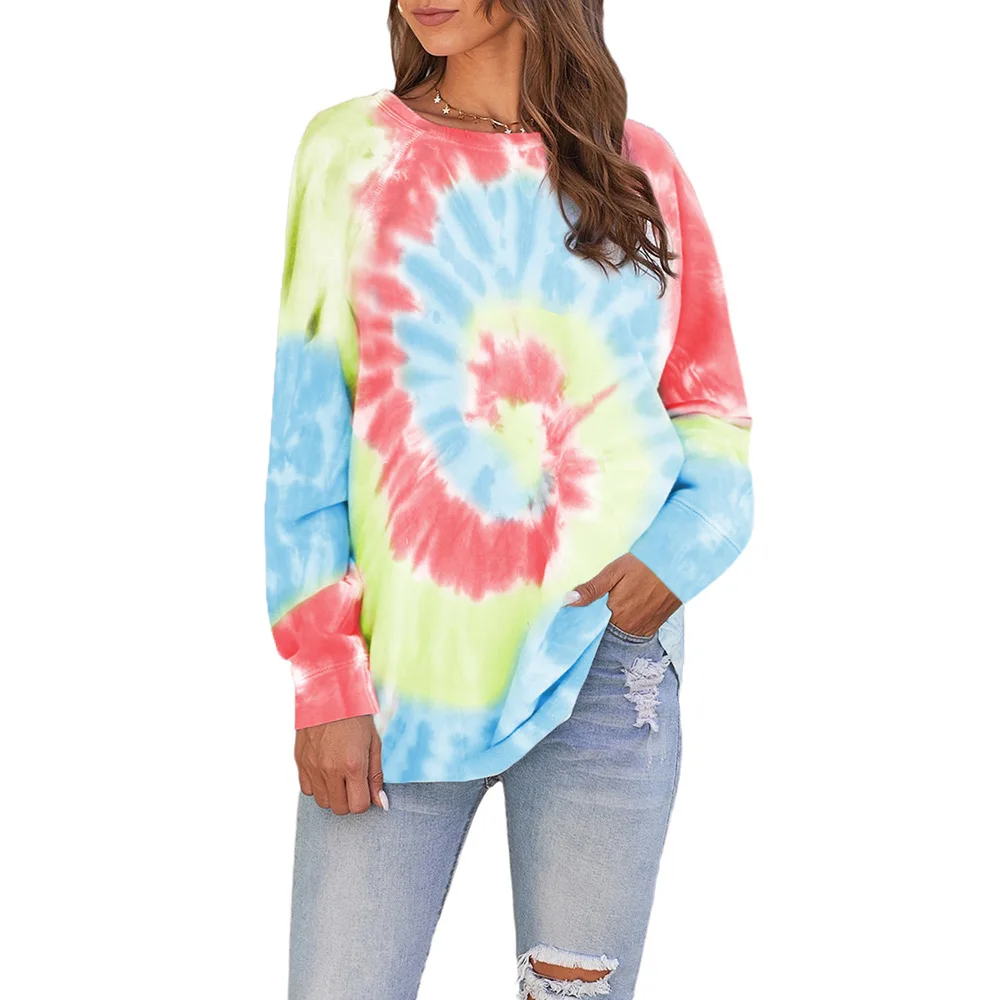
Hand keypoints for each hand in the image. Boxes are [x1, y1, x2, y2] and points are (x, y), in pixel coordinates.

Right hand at [294, 715, 387, 814]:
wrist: (329, 694)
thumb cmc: (356, 718)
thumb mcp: (374, 744)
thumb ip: (376, 776)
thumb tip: (381, 803)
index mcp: (353, 765)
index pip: (358, 807)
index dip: (364, 800)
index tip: (365, 787)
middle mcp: (330, 769)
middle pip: (340, 808)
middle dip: (349, 800)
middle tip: (353, 781)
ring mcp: (312, 767)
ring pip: (322, 802)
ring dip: (333, 794)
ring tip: (339, 774)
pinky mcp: (300, 762)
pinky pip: (307, 790)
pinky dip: (317, 785)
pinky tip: (325, 769)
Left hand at [566, 553, 680, 636]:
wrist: (677, 566)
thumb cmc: (645, 565)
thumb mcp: (614, 572)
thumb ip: (591, 589)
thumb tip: (568, 602)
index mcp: (616, 614)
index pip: (592, 628)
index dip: (584, 622)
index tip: (574, 617)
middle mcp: (630, 626)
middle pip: (606, 631)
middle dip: (598, 623)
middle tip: (596, 607)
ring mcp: (644, 628)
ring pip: (621, 632)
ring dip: (614, 624)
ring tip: (614, 606)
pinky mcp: (655, 625)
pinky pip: (636, 631)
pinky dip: (628, 623)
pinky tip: (628, 608)